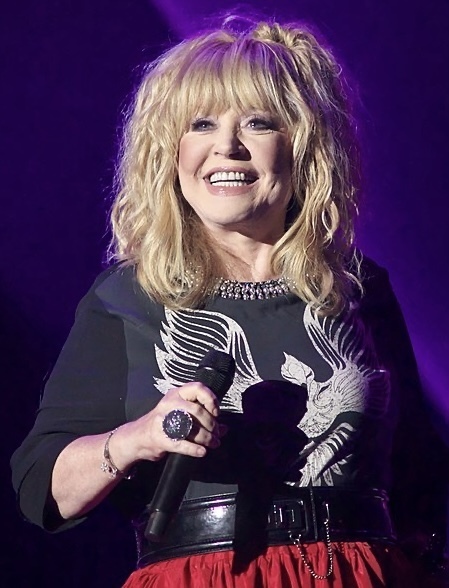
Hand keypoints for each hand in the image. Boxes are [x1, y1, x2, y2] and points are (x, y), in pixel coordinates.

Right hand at [109, 383, 224, 469]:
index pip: (197, 388)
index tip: (217, 412)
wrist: (137, 438)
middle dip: (211, 424)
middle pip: (196, 410)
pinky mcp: (160, 438)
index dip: (211, 399)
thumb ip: (202, 418)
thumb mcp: (180, 413)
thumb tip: (224, 428)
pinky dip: (194, 449)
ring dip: (206, 438)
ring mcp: (162, 421)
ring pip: (190, 428)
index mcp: (176, 394)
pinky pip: (181, 444)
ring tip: (213, 443)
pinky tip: (202, 451)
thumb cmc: (161, 423)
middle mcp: (169, 404)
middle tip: (217, 433)